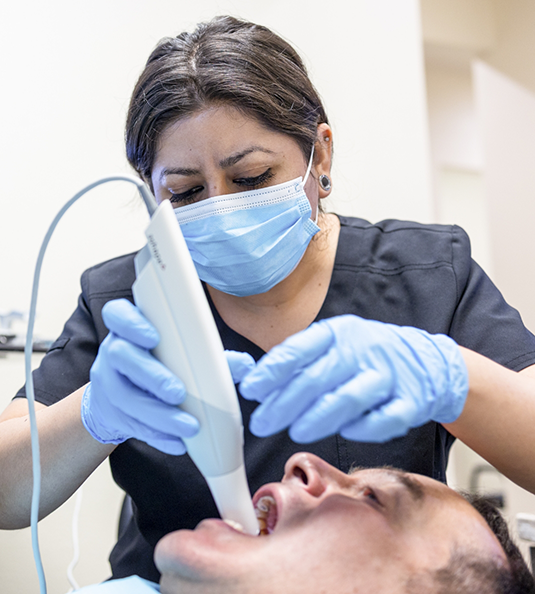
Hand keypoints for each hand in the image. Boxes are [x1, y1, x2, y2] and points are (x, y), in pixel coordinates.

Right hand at [81, 298, 254, 454]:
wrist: (120, 397)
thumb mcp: (177, 353)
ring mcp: (107, 385)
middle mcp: (113, 353)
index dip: (132, 324)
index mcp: (129, 329)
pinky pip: (133, 426)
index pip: (117, 314)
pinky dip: (159, 436)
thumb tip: (246, 365)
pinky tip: (180, 443)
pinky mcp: (111, 414)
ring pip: (126, 398)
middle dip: (152, 375)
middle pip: (122, 357)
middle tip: (179, 392)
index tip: (154, 337)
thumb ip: (209, 356)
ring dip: (159, 414)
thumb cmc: (158, 364)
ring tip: (190, 426)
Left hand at [239, 315, 467, 442]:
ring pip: (349, 399)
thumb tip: (257, 382)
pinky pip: (384, 419)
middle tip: (262, 422)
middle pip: (318, 378)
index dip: (272, 371)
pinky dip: (362, 428)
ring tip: (296, 431)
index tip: (251, 389)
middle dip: (284, 404)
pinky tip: (345, 432)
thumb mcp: (335, 344)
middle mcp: (363, 350)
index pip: (300, 349)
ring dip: (318, 418)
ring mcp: (388, 375)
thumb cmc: (367, 355)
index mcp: (339, 332)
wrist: (426, 360)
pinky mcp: (410, 401)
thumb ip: (300, 361)